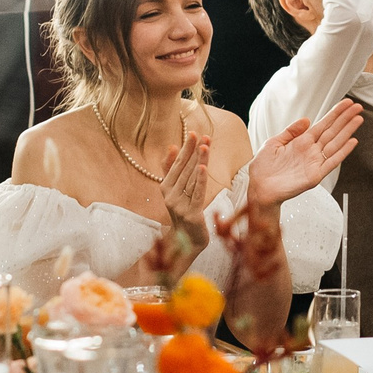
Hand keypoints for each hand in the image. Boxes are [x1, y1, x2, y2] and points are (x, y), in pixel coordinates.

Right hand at [154, 130, 214, 255]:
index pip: (177, 164)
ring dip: (200, 161)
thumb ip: (172, 170)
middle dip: (194, 151)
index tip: (193, 132)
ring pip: (192, 179)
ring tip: (206, 145)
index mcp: (165, 188)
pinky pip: (197, 194)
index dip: (185, 148)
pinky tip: (203, 167)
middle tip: (203, 135)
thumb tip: (171, 147)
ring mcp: (179, 205)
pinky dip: (200, 180)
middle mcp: (170, 195)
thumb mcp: (176, 191)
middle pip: (185, 169)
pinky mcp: (191, 214)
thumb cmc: (184, 211)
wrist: (189, 240)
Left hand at [243, 100, 363, 210]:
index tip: (346, 104)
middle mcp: (310, 151)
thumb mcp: (274, 143)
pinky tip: (352, 142)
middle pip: (332, 131)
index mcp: (301, 142)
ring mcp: (314, 163)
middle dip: (345, 119)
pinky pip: (332, 162)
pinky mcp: (315, 175)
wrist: (259, 188)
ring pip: (335, 143)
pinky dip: (343, 152)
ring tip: (358, 119)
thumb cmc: (263, 169)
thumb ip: (291, 131)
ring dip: (347, 131)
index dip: (335, 114)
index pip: (323, 124)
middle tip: (357, 107)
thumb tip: (306, 120)